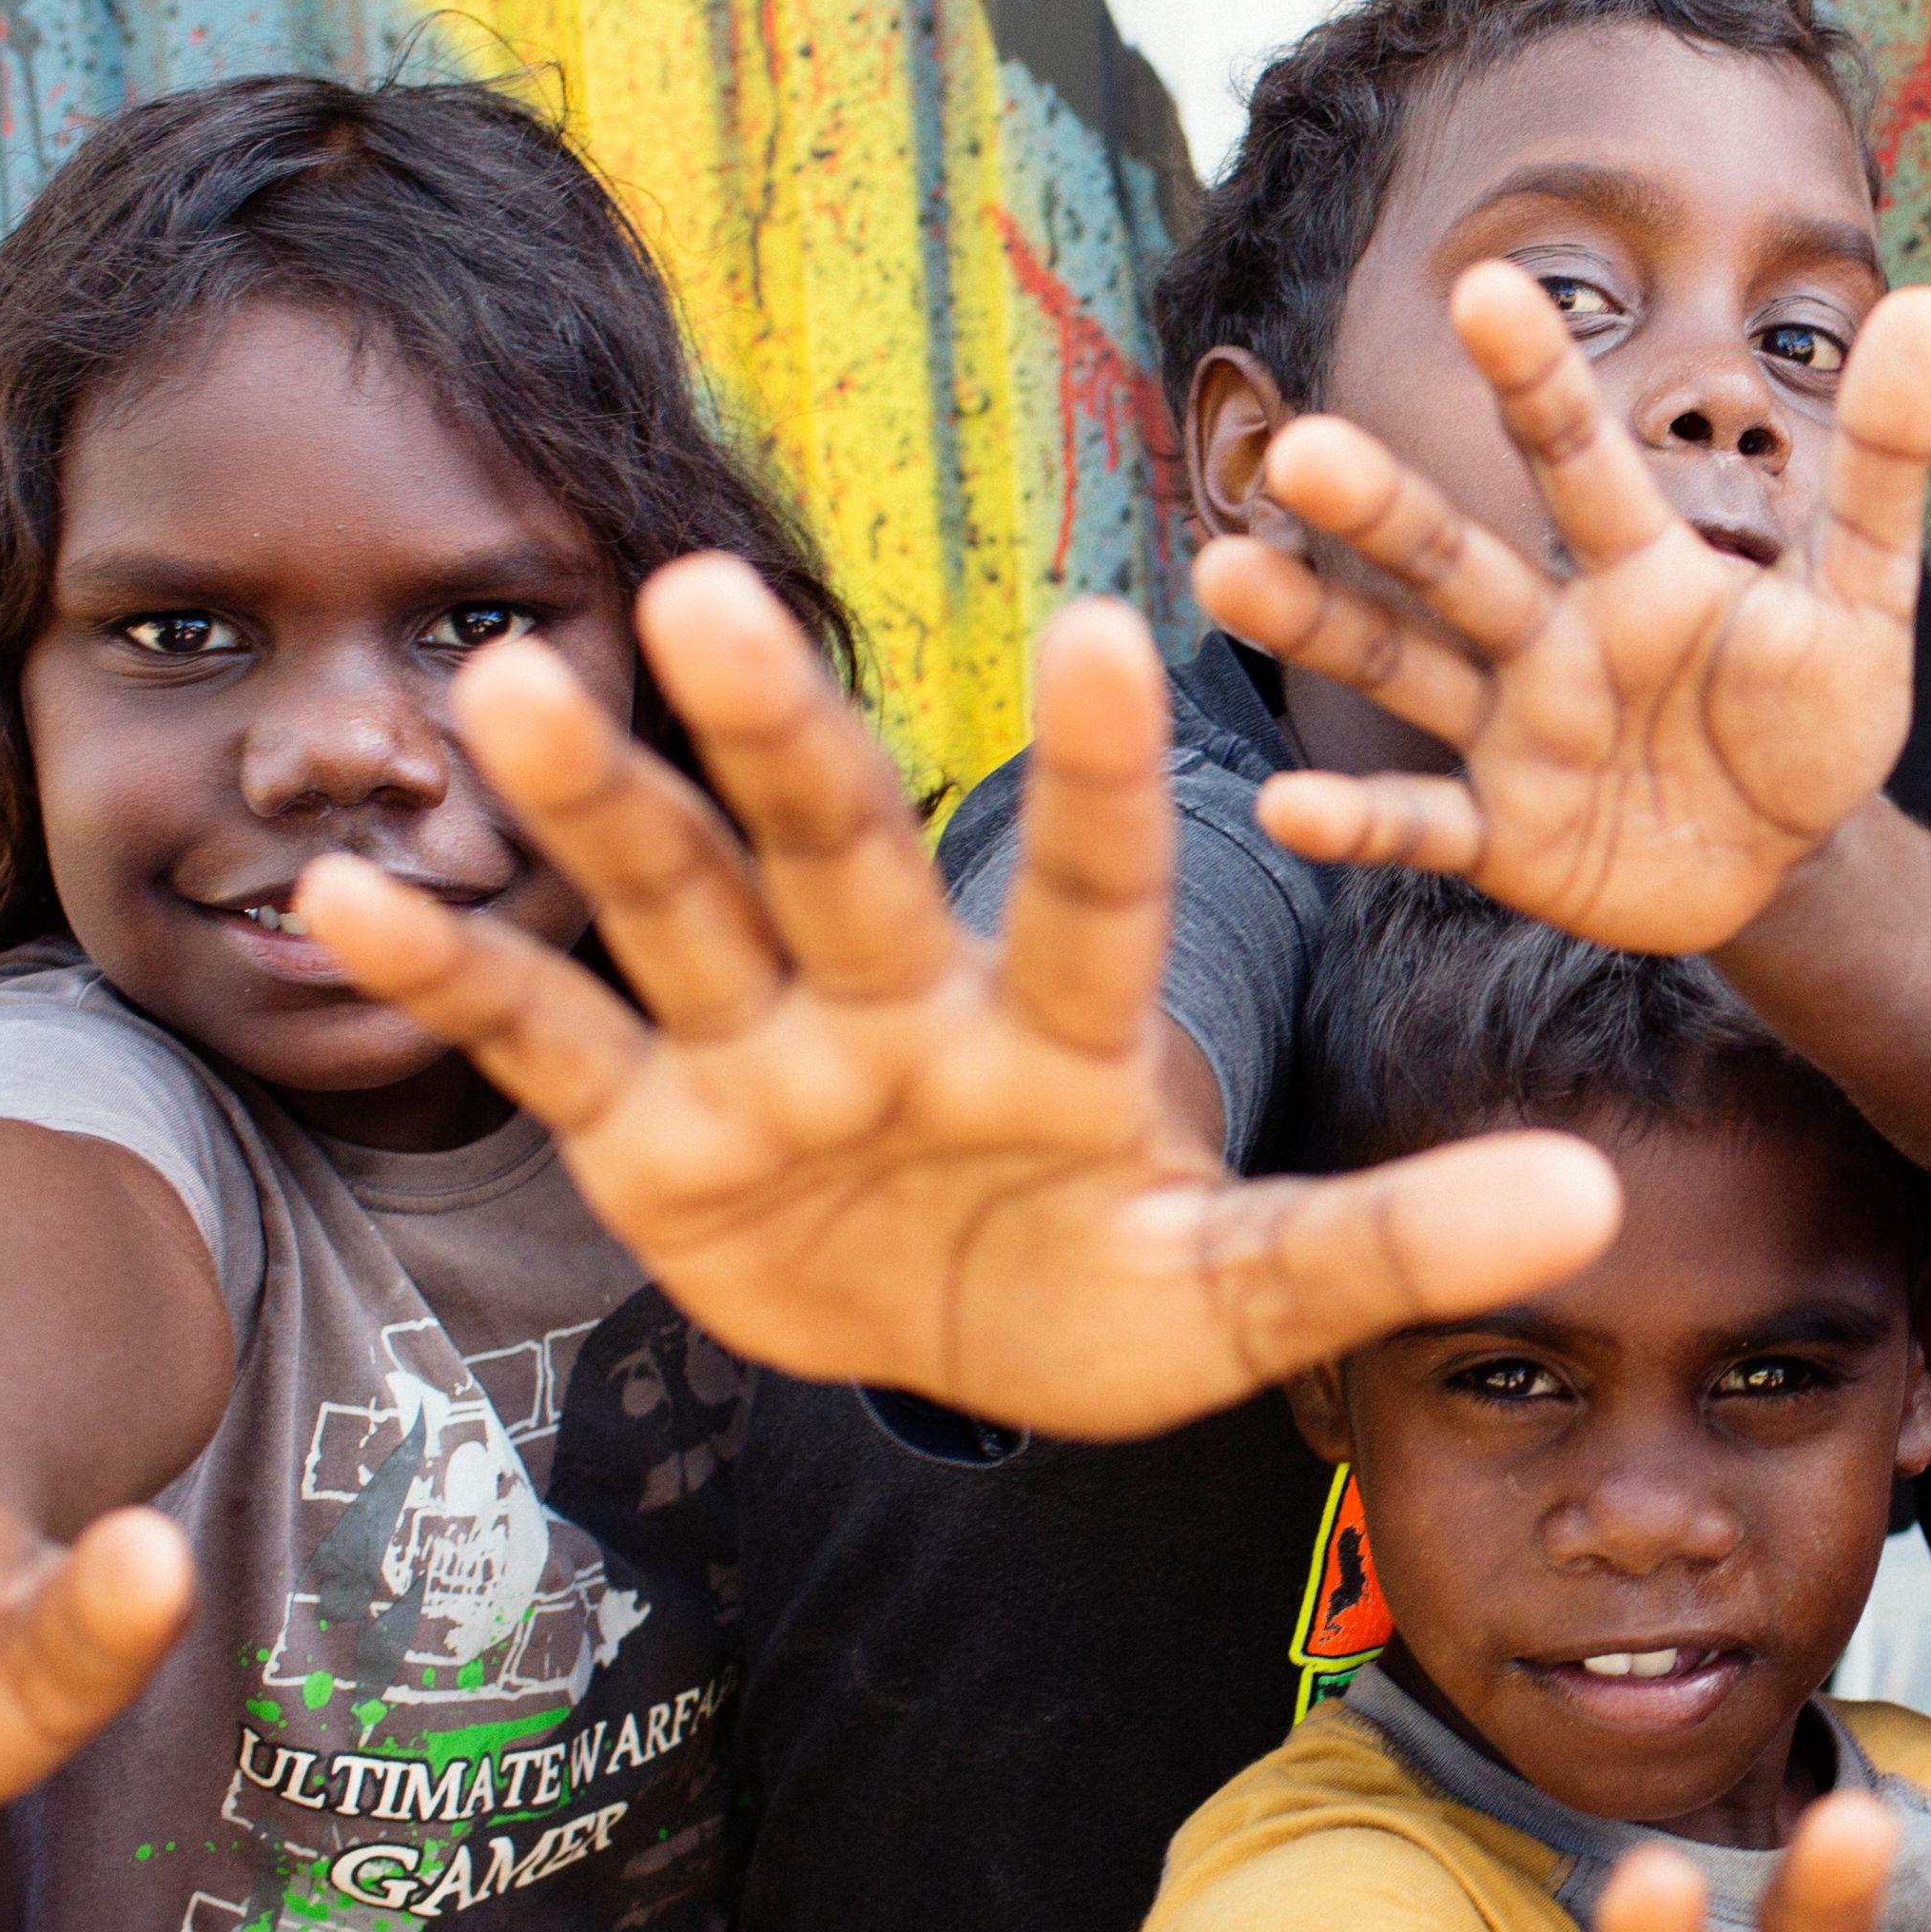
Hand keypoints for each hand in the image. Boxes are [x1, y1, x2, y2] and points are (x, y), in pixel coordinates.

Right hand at [298, 566, 1620, 1440]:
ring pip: (674, 907)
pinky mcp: (647, 1130)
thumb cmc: (1116, 1294)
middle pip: (839, 850)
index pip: (1101, 891)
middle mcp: (901, 1006)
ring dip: (595, 809)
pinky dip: (455, 981)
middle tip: (708, 594)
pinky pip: (544, 1043)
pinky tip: (337, 900)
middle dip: (778, 734)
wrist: (965, 1337)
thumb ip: (1395, 1242)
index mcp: (1065, 1037)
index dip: (1106, 778)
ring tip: (514, 694)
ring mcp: (763, 1056)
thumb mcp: (1255, 1296)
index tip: (1110, 626)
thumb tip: (1593, 1206)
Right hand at [1195, 262, 1930, 956]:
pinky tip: (1287, 811)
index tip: (1485, 285)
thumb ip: (1883, 460)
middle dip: (1381, 507)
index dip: (1535, 375)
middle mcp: (1552, 634)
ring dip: (1320, 626)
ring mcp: (1515, 733)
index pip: (1579, 456)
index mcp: (1637, 564)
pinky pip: (1420, 825)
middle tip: (1301, 446)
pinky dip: (1357, 822)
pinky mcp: (1503, 836)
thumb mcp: (1865, 592)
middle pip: (1456, 558)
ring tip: (1225, 575)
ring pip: (1404, 667)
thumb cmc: (1813, 709)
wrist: (1794, 857)